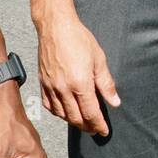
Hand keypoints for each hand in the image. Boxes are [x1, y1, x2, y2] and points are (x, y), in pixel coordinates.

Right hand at [36, 13, 119, 135]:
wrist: (55, 26)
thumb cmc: (79, 39)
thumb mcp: (99, 59)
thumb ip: (106, 83)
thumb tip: (114, 102)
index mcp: (80, 83)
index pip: (91, 113)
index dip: (98, 125)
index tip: (104, 131)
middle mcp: (64, 89)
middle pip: (76, 118)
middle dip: (87, 127)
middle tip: (95, 129)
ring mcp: (51, 87)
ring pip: (62, 115)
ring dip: (73, 122)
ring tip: (83, 121)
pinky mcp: (43, 83)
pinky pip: (49, 106)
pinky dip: (58, 113)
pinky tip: (65, 112)